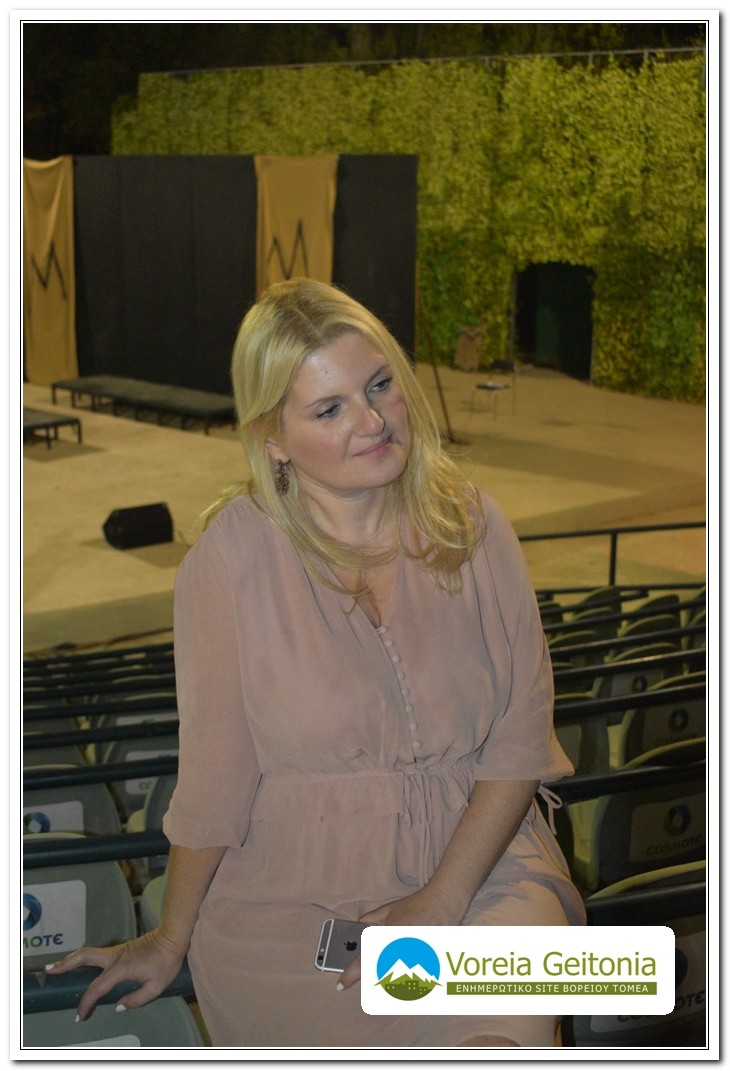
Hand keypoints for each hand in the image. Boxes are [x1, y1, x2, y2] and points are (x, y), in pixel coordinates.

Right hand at [43, 928, 186, 1020]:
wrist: (173, 936)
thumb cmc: (166, 962)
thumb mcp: (157, 987)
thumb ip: (136, 999)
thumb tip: (117, 1005)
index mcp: (121, 968)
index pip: (97, 988)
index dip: (86, 1003)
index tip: (80, 1016)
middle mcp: (114, 957)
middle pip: (84, 957)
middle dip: (66, 964)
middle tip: (50, 970)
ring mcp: (116, 951)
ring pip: (89, 953)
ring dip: (71, 959)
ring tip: (57, 966)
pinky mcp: (120, 949)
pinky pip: (96, 954)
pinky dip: (83, 958)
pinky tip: (80, 964)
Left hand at [337, 884, 465, 990]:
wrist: (443, 903)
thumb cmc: (415, 906)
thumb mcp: (388, 910)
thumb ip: (369, 920)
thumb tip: (357, 929)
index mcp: (385, 940)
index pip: (363, 964)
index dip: (349, 977)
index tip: (340, 985)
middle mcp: (398, 954)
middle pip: (379, 978)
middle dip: (374, 977)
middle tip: (374, 972)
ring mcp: (413, 962)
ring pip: (395, 982)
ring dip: (392, 980)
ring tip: (397, 966)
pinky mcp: (427, 967)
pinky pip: (412, 980)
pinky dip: (407, 979)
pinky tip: (410, 967)